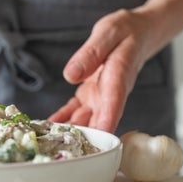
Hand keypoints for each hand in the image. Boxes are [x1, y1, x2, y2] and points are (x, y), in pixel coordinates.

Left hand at [49, 9, 156, 132]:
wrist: (135, 35)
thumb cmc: (125, 32)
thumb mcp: (107, 33)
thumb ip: (91, 53)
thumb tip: (71, 75)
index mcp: (117, 78)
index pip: (113, 105)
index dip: (105, 124)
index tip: (99, 141)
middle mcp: (109, 94)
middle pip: (97, 121)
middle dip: (83, 138)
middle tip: (62, 149)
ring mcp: (99, 98)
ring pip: (84, 120)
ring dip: (69, 132)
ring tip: (47, 141)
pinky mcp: (90, 96)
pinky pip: (74, 111)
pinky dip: (62, 119)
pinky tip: (47, 127)